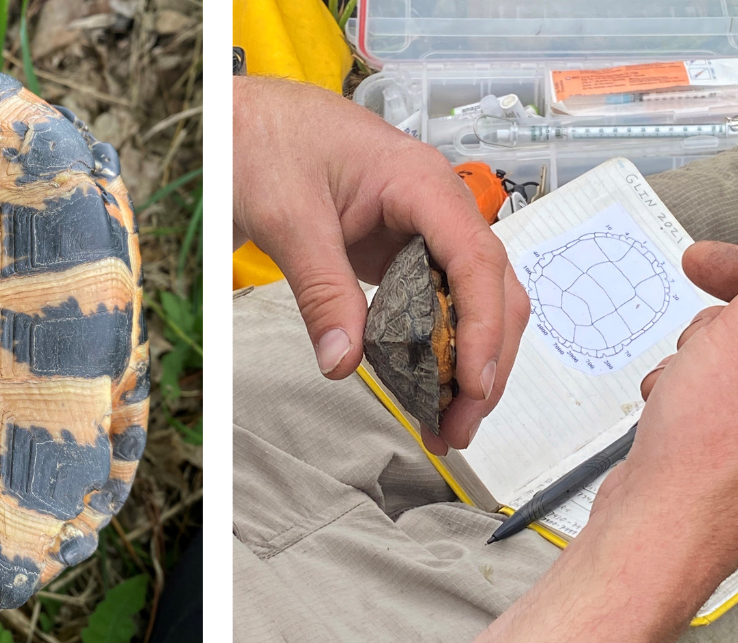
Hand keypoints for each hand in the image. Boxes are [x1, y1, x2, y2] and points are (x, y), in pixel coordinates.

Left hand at [232, 77, 528, 452]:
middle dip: (484, 362)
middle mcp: (438, 208)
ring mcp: (423, 231)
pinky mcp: (401, 252)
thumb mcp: (290, 217)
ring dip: (465, 363)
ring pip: (470, 302)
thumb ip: (320, 289)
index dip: (482, 329)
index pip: (477, 261)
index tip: (471, 386)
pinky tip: (423, 385)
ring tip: (444, 421)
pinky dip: (435, 348)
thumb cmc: (270, 143)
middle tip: (456, 427)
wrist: (246, 120)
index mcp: (423, 185)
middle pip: (491, 291)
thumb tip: (342, 363)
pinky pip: (434, 303)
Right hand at [449, 240, 737, 642]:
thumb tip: (734, 273)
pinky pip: (709, 394)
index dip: (734, 274)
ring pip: (727, 362)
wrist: (658, 523)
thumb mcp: (735, 338)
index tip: (703, 261)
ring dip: (694, 358)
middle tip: (697, 339)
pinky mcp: (731, 452)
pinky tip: (667, 405)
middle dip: (717, 327)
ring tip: (677, 382)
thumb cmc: (707, 449)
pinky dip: (682, 389)